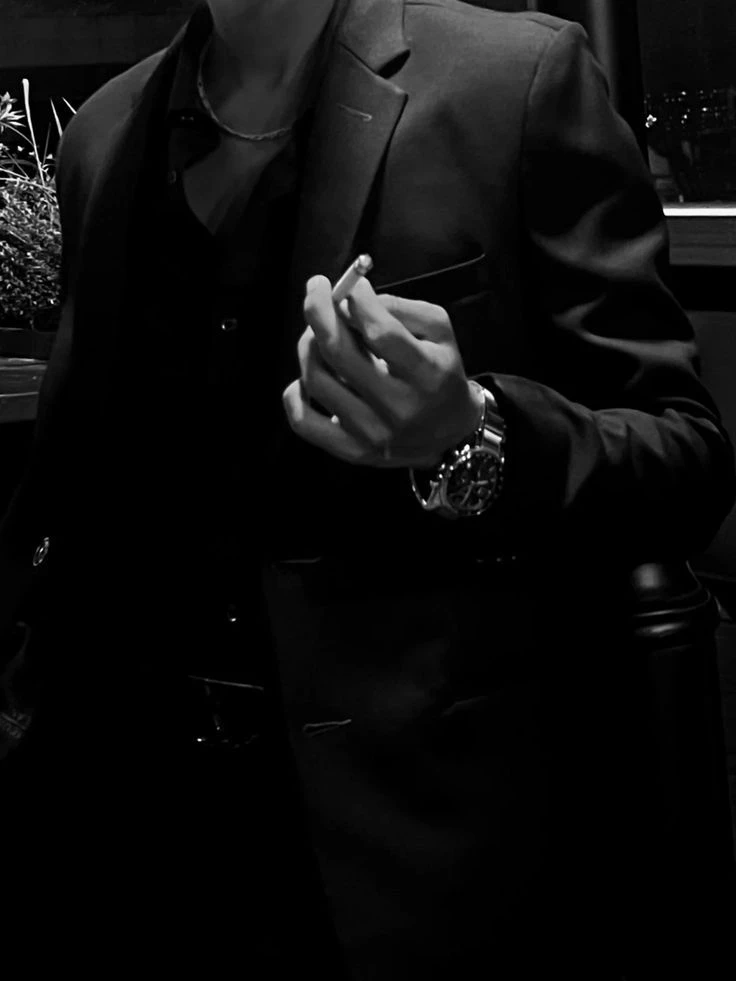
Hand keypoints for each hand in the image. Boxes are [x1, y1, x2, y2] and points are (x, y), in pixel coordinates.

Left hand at [282, 273, 483, 467]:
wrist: (451, 431)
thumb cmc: (441, 371)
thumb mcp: (439, 330)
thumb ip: (400, 307)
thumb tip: (350, 299)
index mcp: (428, 375)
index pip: (382, 333)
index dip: (358, 301)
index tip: (351, 285)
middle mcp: (399, 408)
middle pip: (339, 354)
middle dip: (319, 312)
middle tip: (316, 289)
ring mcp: (372, 434)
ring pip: (317, 380)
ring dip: (309, 345)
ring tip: (318, 333)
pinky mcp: (352, 451)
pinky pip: (303, 422)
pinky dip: (294, 393)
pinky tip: (307, 376)